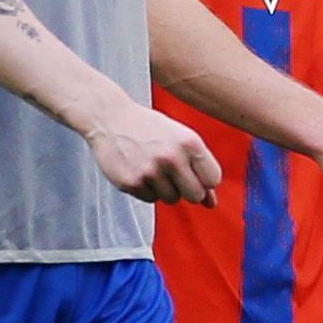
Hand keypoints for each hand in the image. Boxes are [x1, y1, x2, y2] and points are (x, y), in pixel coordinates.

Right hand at [89, 107, 221, 205]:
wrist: (110, 119)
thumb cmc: (150, 129)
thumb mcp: (180, 139)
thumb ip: (199, 168)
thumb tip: (212, 204)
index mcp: (189, 143)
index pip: (213, 179)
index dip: (205, 180)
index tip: (194, 173)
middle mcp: (171, 157)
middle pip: (195, 195)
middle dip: (188, 190)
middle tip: (175, 175)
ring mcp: (150, 171)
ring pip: (172, 199)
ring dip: (165, 189)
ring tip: (153, 168)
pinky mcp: (131, 182)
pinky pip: (150, 199)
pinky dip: (147, 189)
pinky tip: (139, 170)